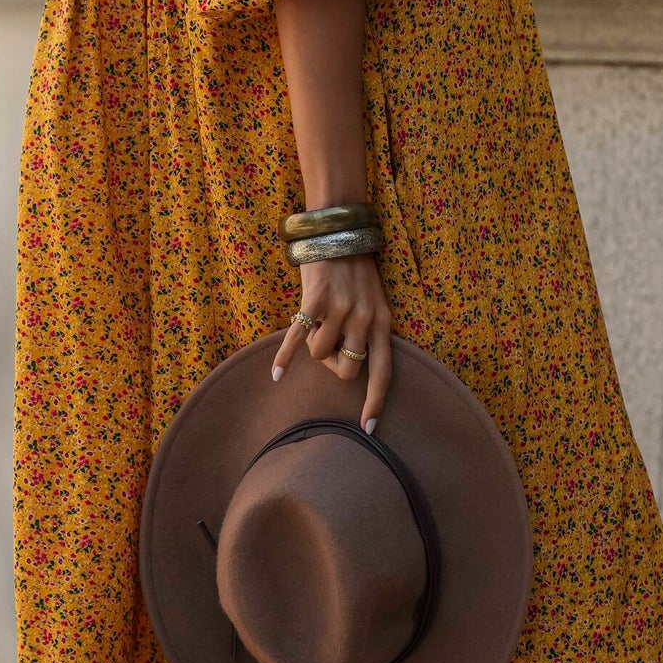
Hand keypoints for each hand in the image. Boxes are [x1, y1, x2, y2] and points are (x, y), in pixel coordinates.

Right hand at [271, 254, 391, 430]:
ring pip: (319, 356)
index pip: (385, 372)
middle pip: (346, 372)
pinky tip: (277, 375)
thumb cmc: (354, 273)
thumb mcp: (373, 303)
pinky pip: (297, 340)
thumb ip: (366, 333)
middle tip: (326, 346)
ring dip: (312, 347)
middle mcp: (364, 319)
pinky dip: (285, 358)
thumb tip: (351, 368)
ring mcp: (339, 310)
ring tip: (315, 323)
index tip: (369, 428)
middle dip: (332, 367)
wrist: (338, 234)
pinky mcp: (314, 301)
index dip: (376, 402)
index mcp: (382, 323)